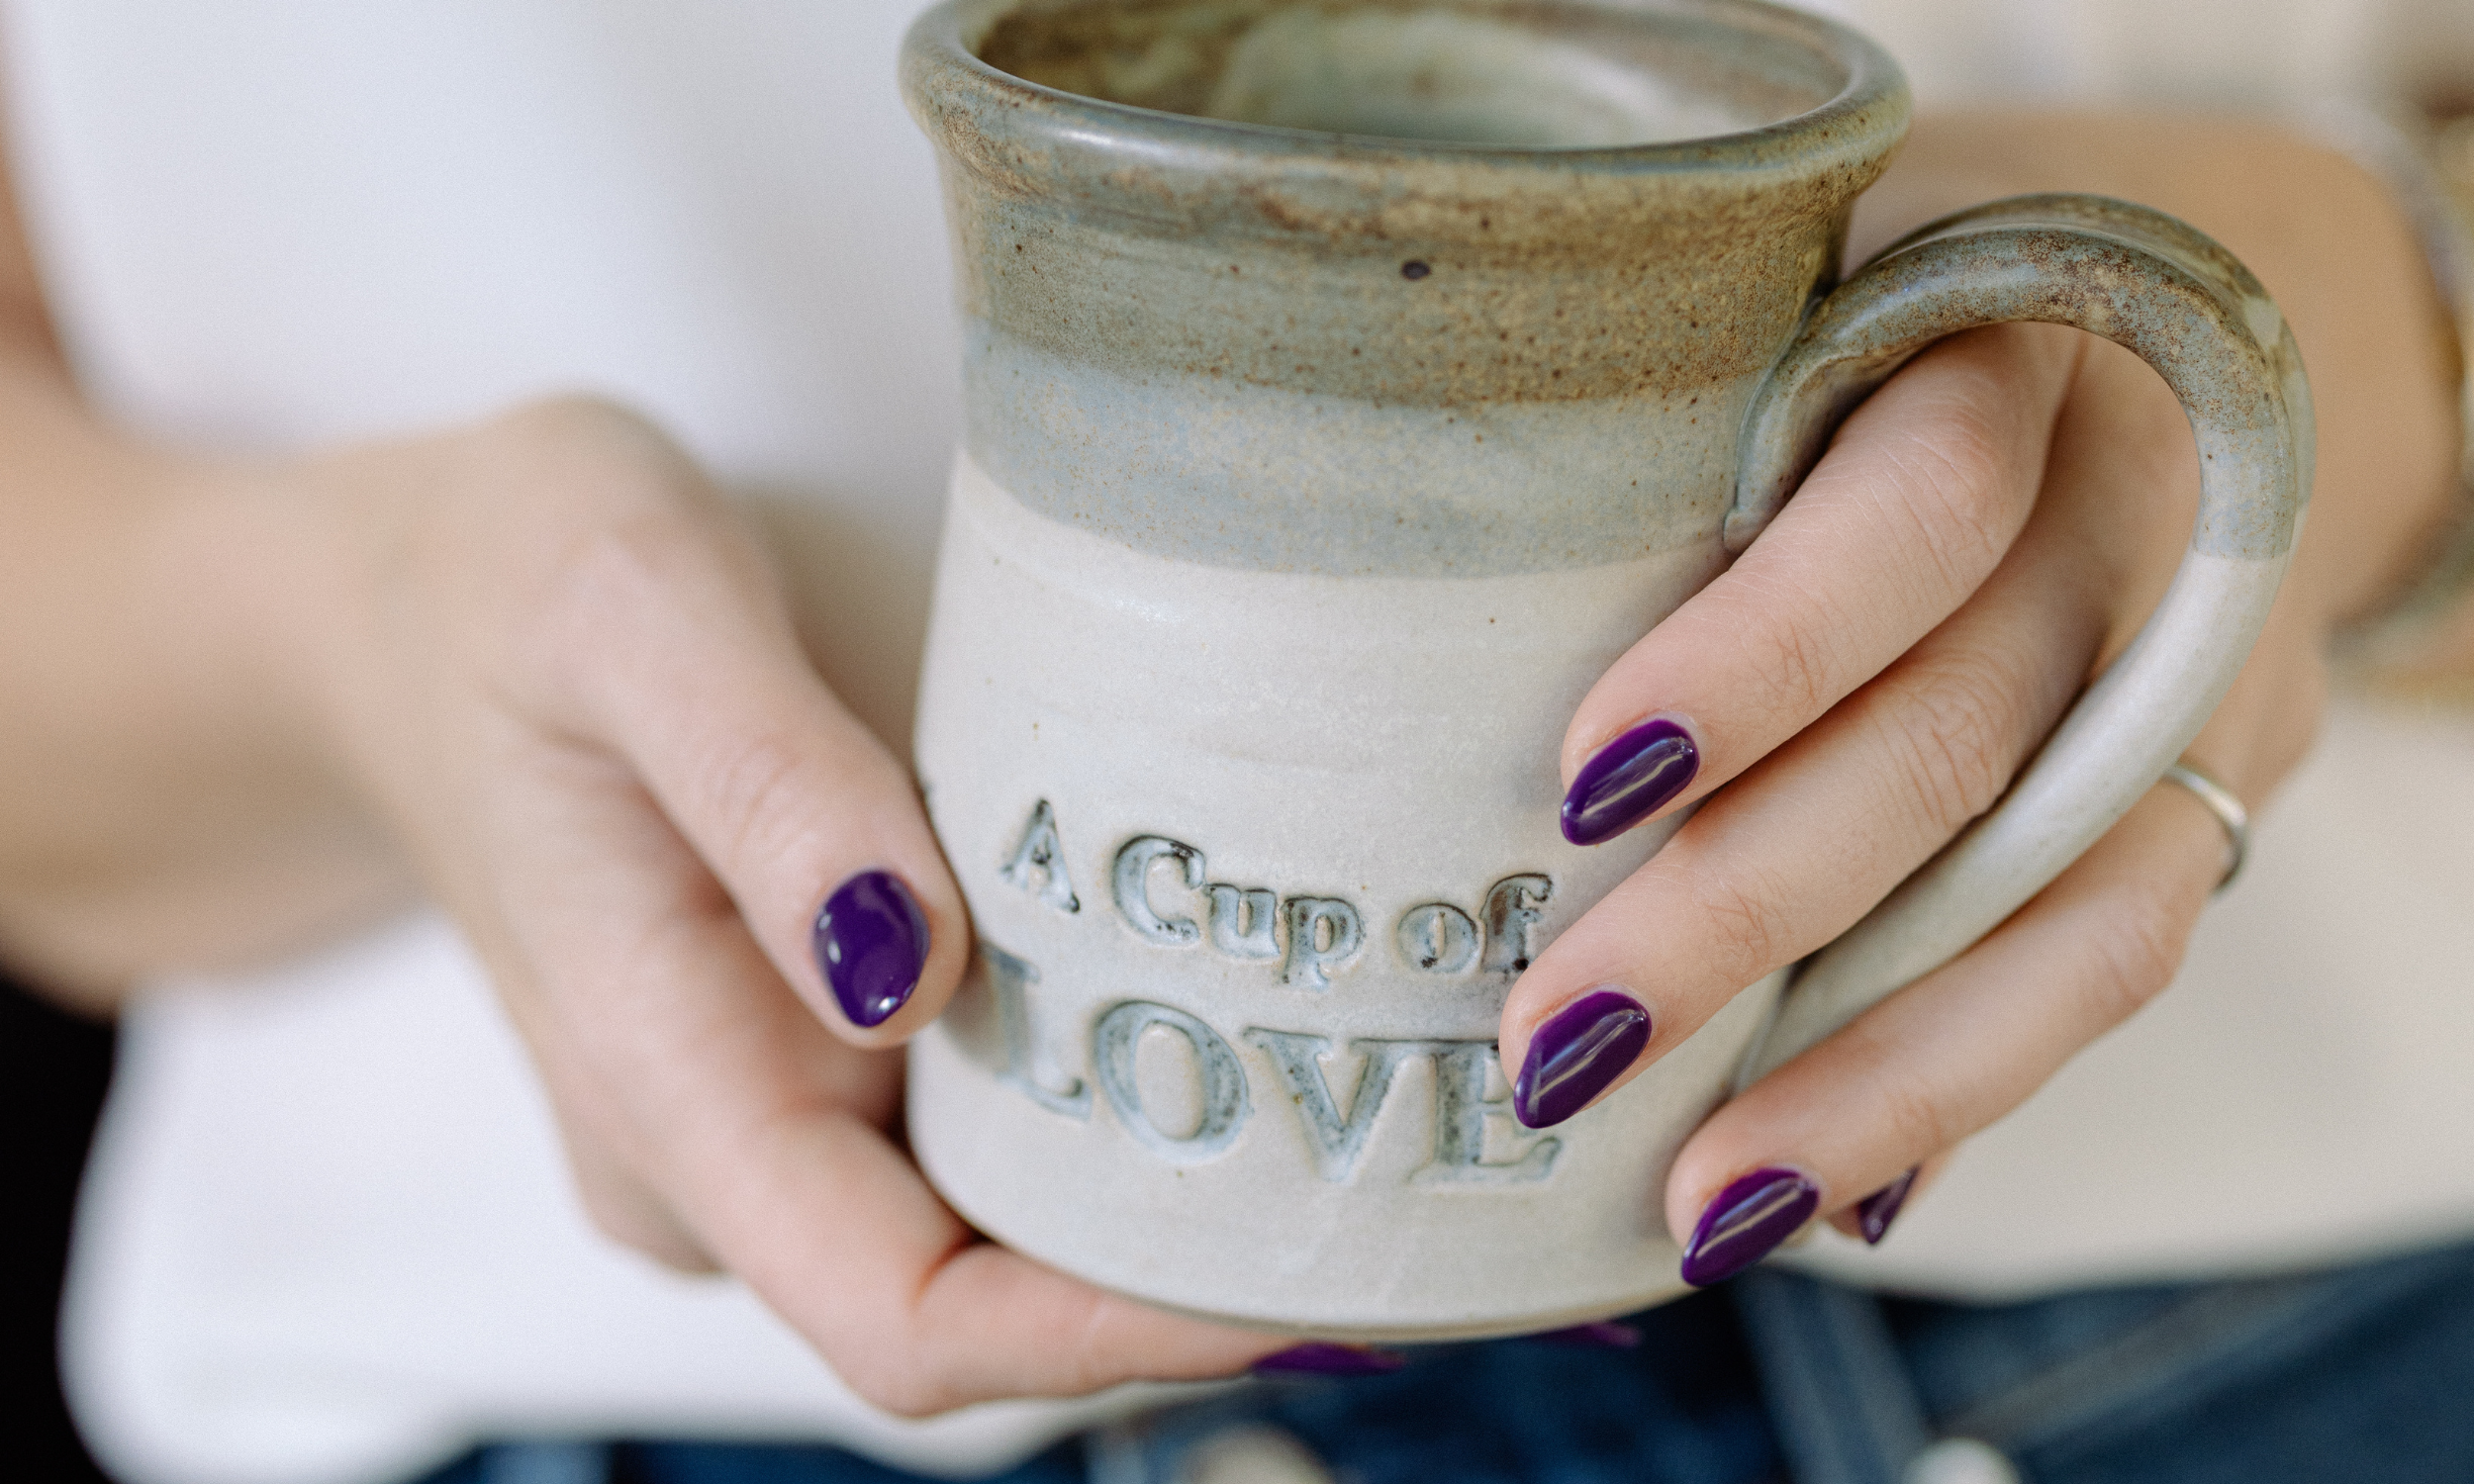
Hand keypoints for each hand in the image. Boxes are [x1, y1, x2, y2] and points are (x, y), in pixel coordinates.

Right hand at [254, 397, 1278, 1411]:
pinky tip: (1246, 1011)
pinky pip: (988, 1125)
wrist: (394, 601)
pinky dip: (1122, 1099)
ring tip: (1370, 1078)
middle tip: (1412, 1149)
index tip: (1311, 1268)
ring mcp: (767, 1103)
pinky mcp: (810, 1045)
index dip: (1111, 1335)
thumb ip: (762, 783)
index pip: (900, 1322)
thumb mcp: (620, 605)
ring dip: (1179, 1184)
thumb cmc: (493, 580)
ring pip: (1005, 1222)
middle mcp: (718, 1146)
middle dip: (1197, 1262)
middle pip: (991, 1298)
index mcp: (661, 1081)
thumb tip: (908, 967)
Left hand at [1496, 321, 2330, 1275]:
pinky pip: (2118, 958)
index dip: (1765, 652)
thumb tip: (1367, 653)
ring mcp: (2189, 664)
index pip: (1918, 505)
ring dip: (1874, 1064)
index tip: (1581, 781)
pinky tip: (1833, 1194)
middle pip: (1957, 734)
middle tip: (1554, 1042)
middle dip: (1748, 907)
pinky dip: (1970, 1083)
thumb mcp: (1770, 306)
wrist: (2144, 342)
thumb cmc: (1871, 335)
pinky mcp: (2213, 782)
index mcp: (2002, 356)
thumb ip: (1643, 433)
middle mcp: (2124, 516)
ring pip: (2064, 889)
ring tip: (1701, 1199)